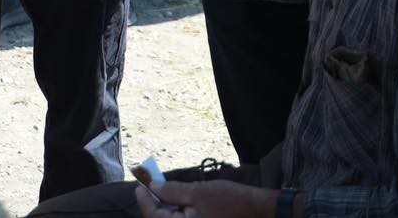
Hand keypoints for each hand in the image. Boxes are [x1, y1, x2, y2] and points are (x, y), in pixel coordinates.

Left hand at [134, 179, 278, 217]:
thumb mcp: (199, 192)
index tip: (139, 183)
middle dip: (155, 202)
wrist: (258, 211)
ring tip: (164, 189)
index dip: (144, 198)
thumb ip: (173, 191)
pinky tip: (179, 200)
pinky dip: (178, 212)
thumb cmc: (230, 202)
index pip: (154, 215)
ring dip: (166, 207)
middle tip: (150, 184)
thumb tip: (153, 186)